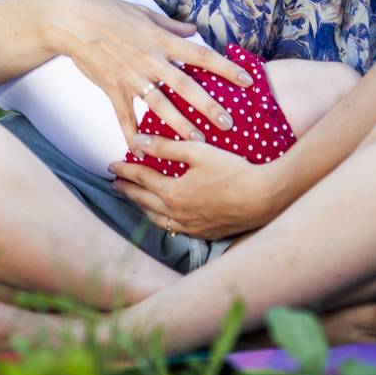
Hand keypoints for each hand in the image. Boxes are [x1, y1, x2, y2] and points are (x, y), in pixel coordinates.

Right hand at [46, 0, 254, 147]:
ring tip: (198, 141)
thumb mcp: (144, 13)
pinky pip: (125, 116)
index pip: (201, 55)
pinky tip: (143, 151)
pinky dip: (133, 135)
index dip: (226, 69)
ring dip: (179, 125)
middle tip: (228, 124)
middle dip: (209, 106)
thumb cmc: (109, 12)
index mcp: (161, 41)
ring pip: (160, 105)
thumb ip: (171, 26)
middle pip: (186, 86)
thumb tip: (193, 30)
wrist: (74, 21)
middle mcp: (150, 61)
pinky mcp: (113, 89)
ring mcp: (131, 77)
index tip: (247, 81)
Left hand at [110, 134, 287, 238]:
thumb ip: (165, 146)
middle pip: (144, 201)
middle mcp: (177, 213)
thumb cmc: (232, 170)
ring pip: (158, 219)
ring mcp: (191, 226)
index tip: (111, 166)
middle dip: (128, 191)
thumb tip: (137, 141)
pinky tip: (166, 218)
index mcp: (172, 192)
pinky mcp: (205, 233)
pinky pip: (175, 229)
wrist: (263, 198)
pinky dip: (163, 221)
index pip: (141, 179)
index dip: (125, 171)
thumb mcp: (197, 152)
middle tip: (115, 184)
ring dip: (143, 208)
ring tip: (136, 200)